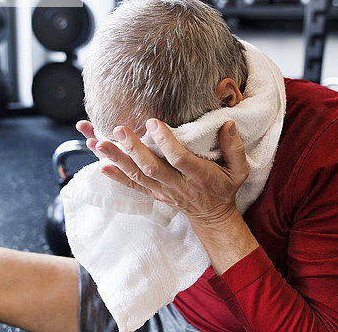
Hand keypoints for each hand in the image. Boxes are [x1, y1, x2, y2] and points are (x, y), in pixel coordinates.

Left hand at [76, 118, 258, 273]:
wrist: (212, 216)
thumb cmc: (224, 187)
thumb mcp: (239, 170)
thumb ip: (234, 147)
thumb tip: (228, 123)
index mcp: (198, 176)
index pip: (179, 158)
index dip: (165, 141)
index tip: (152, 122)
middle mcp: (177, 185)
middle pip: (151, 167)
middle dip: (133, 149)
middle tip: (118, 129)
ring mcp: (163, 191)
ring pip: (137, 176)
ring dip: (117, 160)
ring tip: (99, 143)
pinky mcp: (153, 194)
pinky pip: (132, 186)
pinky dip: (116, 177)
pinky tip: (100, 166)